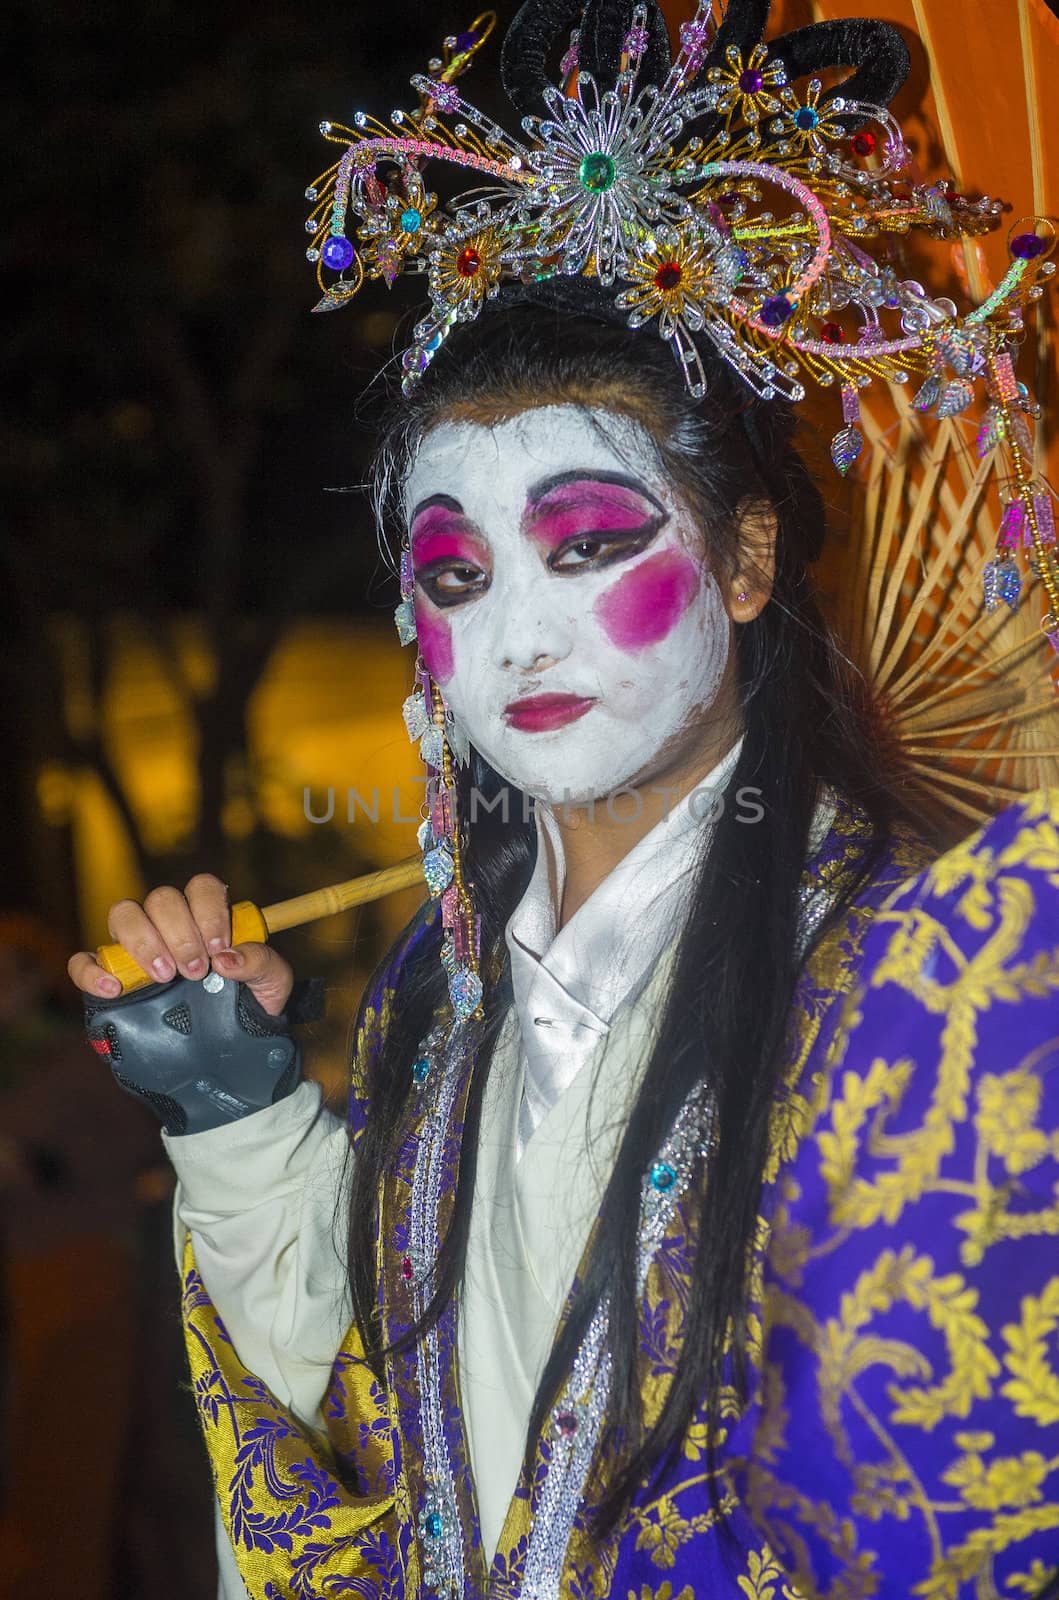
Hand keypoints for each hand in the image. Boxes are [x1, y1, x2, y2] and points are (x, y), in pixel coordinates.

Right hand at [67, 874, 293, 1016]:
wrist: (231, 1049)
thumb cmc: (251, 1004)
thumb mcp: (273, 983)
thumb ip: (262, 963)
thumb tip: (228, 957)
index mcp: (207, 916)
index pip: (201, 887)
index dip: (208, 909)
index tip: (218, 945)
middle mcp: (169, 925)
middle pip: (161, 898)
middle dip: (179, 933)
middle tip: (195, 971)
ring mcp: (137, 949)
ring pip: (123, 915)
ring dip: (143, 941)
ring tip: (164, 976)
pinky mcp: (110, 977)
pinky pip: (84, 961)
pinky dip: (90, 970)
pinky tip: (113, 989)